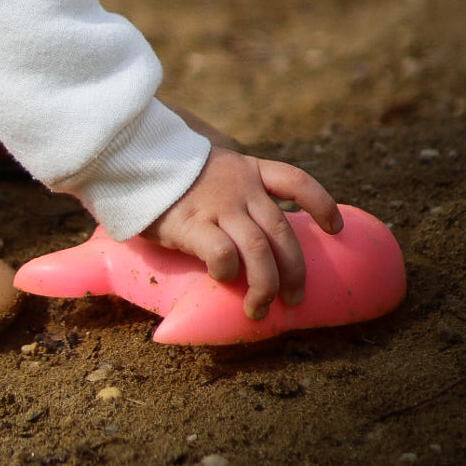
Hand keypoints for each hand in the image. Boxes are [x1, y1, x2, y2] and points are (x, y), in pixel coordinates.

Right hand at [145, 146, 342, 320]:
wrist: (129, 155)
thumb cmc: (166, 172)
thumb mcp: (208, 169)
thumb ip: (229, 190)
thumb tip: (244, 231)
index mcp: (246, 170)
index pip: (295, 180)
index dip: (321, 203)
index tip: (335, 227)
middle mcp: (239, 187)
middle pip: (282, 232)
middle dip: (295, 271)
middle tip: (295, 299)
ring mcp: (217, 205)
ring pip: (260, 251)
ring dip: (267, 286)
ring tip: (259, 310)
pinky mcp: (192, 224)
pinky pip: (223, 256)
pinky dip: (229, 274)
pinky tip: (223, 282)